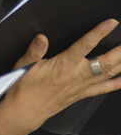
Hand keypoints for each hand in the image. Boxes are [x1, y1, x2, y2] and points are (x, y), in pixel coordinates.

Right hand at [5, 18, 120, 133]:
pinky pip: (104, 88)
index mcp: (64, 65)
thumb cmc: (23, 88)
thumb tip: (41, 37)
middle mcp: (77, 76)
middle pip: (106, 61)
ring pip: (109, 74)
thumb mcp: (23, 66)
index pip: (85, 45)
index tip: (111, 22)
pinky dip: (117, 84)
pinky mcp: (81, 94)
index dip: (99, 32)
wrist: (24, 112)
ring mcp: (82, 86)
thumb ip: (34, 51)